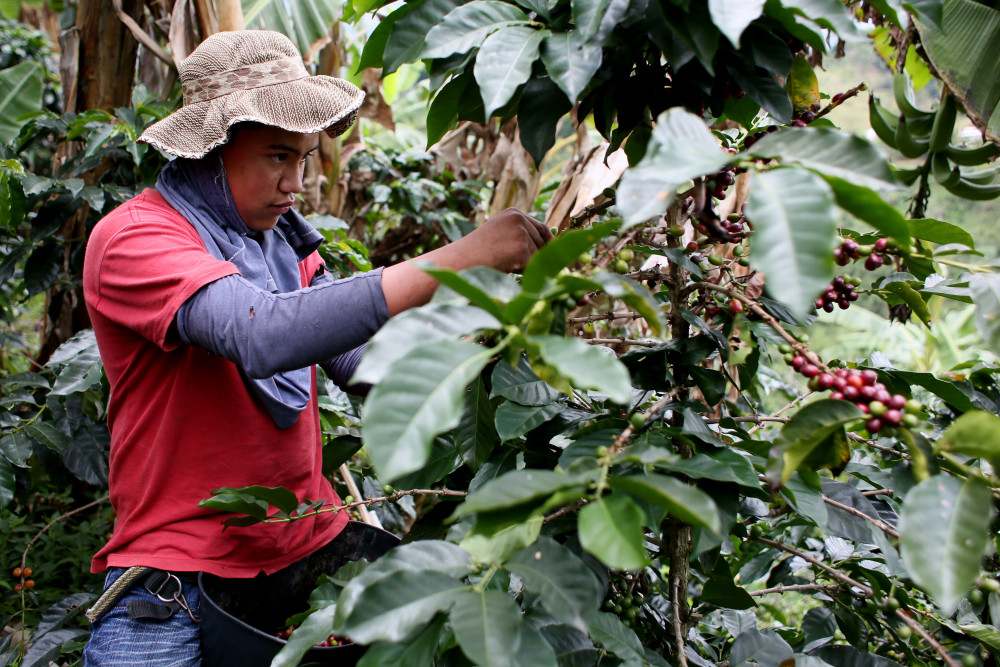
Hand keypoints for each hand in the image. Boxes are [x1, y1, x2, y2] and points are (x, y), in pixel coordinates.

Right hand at [381, 208, 551, 314]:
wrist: (461, 261)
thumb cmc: (476, 254)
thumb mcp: (499, 236)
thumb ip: (519, 236)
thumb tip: (549, 247)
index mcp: (514, 213)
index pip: (542, 228)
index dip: (548, 244)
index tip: (552, 256)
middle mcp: (520, 219)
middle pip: (544, 243)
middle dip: (539, 257)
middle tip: (525, 267)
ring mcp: (521, 233)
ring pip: (539, 256)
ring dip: (527, 266)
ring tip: (504, 264)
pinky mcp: (522, 249)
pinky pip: (533, 267)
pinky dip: (523, 272)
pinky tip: (505, 268)